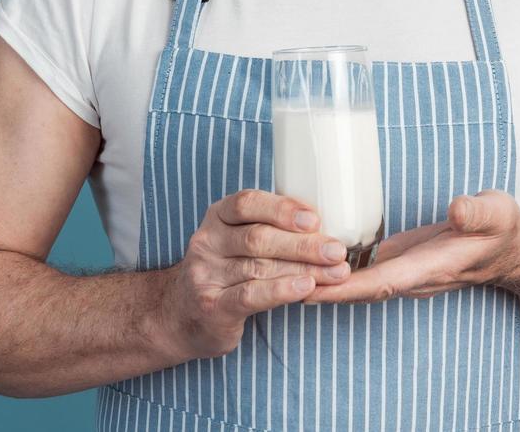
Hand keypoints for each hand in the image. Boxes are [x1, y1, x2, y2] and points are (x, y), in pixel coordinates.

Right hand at [155, 188, 353, 359]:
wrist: (182, 316)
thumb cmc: (226, 271)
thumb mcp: (238, 239)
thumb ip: (270, 228)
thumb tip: (325, 224)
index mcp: (217, 217)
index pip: (247, 203)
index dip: (282, 208)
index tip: (315, 218)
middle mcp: (207, 242)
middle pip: (258, 238)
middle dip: (303, 244)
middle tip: (337, 250)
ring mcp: (205, 275)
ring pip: (260, 267)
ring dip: (304, 269)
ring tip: (336, 272)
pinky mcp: (212, 306)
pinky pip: (250, 295)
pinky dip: (282, 290)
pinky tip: (307, 287)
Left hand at [300, 190, 519, 304]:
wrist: (506, 246)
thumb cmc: (500, 229)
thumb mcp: (495, 214)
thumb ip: (476, 213)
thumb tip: (457, 210)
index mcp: (430, 268)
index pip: (381, 283)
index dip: (344, 288)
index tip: (310, 288)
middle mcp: (410, 276)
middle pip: (357, 289)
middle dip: (319, 288)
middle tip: (276, 279)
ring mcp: (401, 270)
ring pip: (355, 282)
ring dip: (321, 280)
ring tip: (279, 270)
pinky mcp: (395, 260)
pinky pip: (359, 270)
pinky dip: (332, 268)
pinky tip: (306, 256)